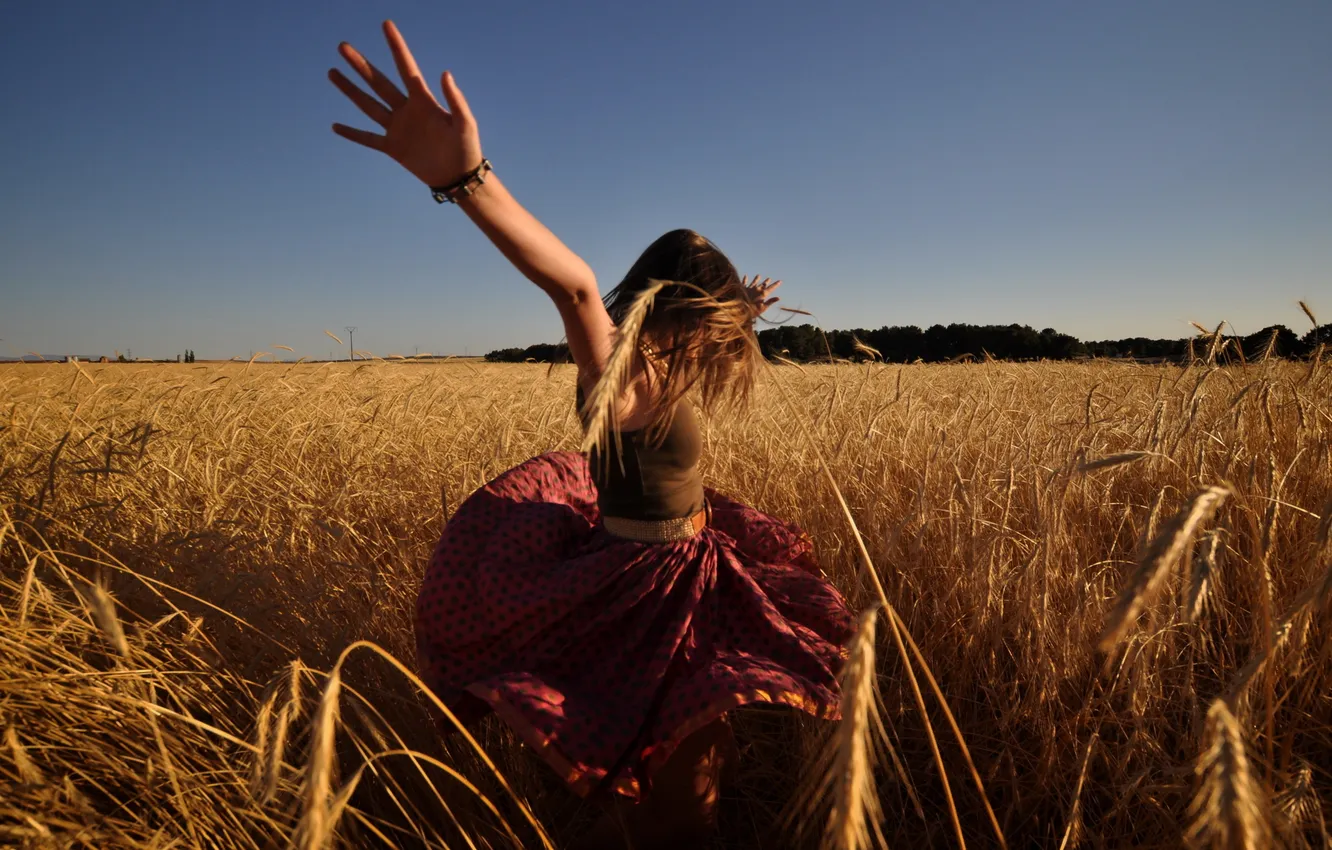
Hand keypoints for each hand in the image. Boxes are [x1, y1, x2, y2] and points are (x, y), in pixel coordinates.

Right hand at [328, 21, 481, 187]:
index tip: (386, 24)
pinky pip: (368, 139)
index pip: (405, 67)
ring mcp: (398, 128)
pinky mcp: (393, 148)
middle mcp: (407, 110)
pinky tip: (335, 126)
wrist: (459, 177)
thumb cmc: (467, 148)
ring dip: (350, 89)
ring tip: (332, 72)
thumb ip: (456, 100)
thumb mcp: (465, 123)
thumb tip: (445, 73)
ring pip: (368, 105)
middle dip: (360, 65)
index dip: (396, 46)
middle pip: (378, 82)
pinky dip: (352, 133)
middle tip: (342, 46)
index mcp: (423, 100)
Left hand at [741, 275, 781, 317]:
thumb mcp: (763, 308)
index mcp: (763, 294)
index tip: (780, 281)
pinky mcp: (742, 289)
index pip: (771, 288)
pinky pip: (744, 282)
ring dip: (757, 279)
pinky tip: (745, 276)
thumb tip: (779, 298)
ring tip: (758, 275)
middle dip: (766, 282)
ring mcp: (749, 288)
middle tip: (769, 278)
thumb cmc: (752, 311)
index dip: (776, 284)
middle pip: (763, 284)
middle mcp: (757, 289)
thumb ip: (770, 302)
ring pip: (754, 282)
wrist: (739, 309)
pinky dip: (745, 279)